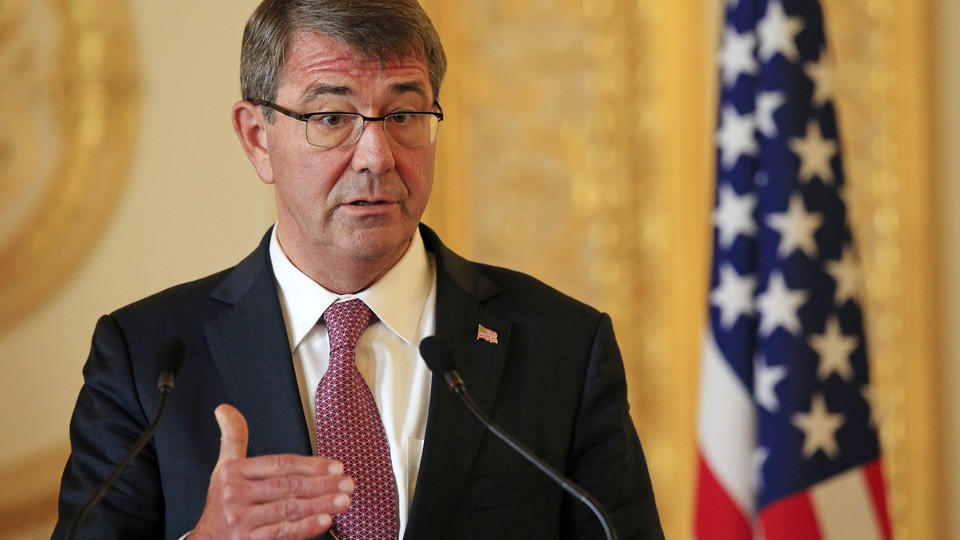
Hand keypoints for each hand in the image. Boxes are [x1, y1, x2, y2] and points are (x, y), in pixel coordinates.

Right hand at [191, 404, 352, 539]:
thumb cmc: (222, 501)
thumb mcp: (223, 468)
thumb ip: (233, 437)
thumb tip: (224, 408)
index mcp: (233, 473)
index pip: (279, 464)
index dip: (310, 464)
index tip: (336, 466)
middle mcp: (235, 496)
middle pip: (287, 487)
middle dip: (322, 484)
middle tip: (348, 483)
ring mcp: (240, 521)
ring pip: (288, 510)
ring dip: (320, 505)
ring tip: (344, 501)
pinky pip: (281, 534)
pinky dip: (305, 528)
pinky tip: (325, 521)